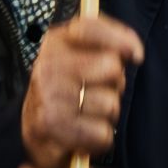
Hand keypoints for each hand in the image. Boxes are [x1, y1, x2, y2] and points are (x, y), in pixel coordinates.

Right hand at [21, 14, 145, 167]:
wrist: (32, 133)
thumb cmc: (66, 92)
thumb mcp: (81, 57)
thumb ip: (110, 43)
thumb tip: (135, 53)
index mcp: (55, 43)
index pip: (90, 28)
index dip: (120, 39)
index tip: (135, 55)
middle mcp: (48, 66)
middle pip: (112, 68)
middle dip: (114, 86)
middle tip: (96, 93)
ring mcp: (48, 97)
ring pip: (110, 105)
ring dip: (106, 116)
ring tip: (87, 115)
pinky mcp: (52, 127)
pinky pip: (103, 134)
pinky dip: (99, 139)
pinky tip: (84, 134)